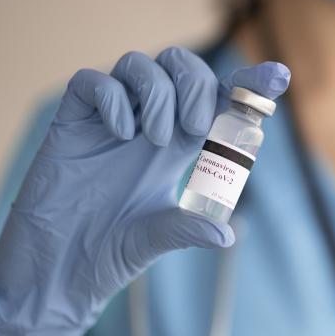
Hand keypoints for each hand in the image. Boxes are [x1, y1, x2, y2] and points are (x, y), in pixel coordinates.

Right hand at [0, 46, 290, 335]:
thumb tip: (229, 235)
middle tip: (197, 129)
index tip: (277, 78)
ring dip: (159, 93)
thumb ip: (190, 228)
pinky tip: (120, 135)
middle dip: (198, 84)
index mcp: (176, 145)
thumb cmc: (109, 251)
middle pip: (180, 67)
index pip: (216, 99)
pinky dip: (112, 98)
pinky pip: (91, 82)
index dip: (247, 84)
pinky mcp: (72, 123)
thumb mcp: (158, 237)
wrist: (57, 269)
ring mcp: (109, 121)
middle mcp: (146, 125)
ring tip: (156, 140)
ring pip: (139, 65)